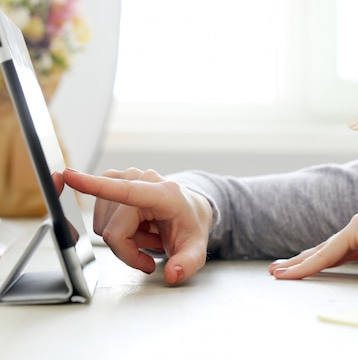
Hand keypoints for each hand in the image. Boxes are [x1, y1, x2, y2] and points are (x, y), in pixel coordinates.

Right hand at [63, 167, 212, 284]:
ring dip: (124, 239)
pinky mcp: (115, 180)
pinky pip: (101, 218)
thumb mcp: (196, 249)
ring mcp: (127, 177)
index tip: (68, 175)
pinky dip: (116, 229)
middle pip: (112, 230)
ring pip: (104, 227)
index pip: (125, 192)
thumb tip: (173, 274)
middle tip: (154, 246)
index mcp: (164, 194)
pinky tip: (137, 227)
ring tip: (148, 233)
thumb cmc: (190, 226)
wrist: (191, 210)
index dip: (94, 186)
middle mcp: (142, 180)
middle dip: (129, 250)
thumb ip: (188, 264)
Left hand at [268, 212, 357, 278]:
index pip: (337, 251)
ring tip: (278, 273)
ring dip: (297, 264)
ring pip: (321, 251)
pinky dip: (309, 266)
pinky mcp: (357, 230)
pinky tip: (294, 273)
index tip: (298, 270)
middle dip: (299, 260)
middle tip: (277, 269)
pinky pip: (328, 255)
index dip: (316, 261)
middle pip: (324, 249)